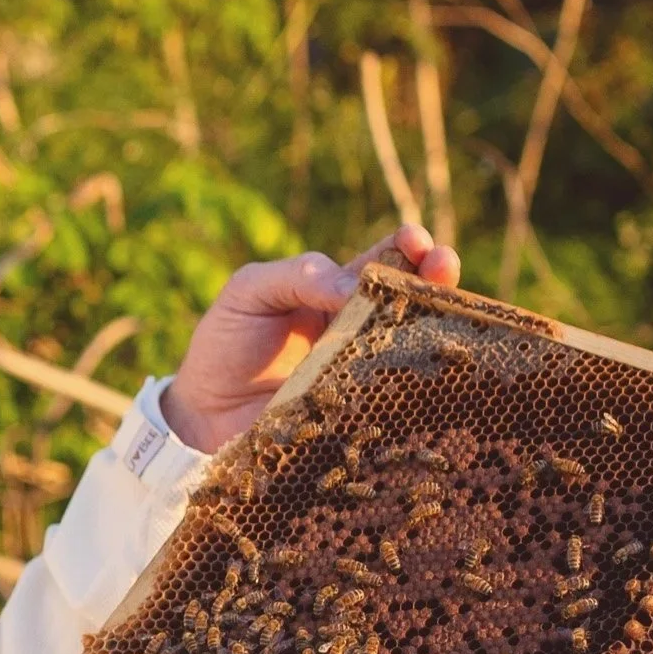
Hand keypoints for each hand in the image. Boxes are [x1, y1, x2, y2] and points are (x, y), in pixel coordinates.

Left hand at [159, 222, 461, 453]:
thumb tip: (351, 286)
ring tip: (448, 308)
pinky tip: (430, 372)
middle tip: (444, 264)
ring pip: (415, 346)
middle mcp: (363, 329)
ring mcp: (366, 372)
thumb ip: (299, 275)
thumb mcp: (250, 291)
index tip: (416, 239)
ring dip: (438, 325)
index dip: (407, 246)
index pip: (385, 261)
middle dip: (436, 276)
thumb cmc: (226, 343)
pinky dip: (417, 385)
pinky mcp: (361, 414)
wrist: (204, 414)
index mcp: (339, 292)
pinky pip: (396, 398)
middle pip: (414, 298)